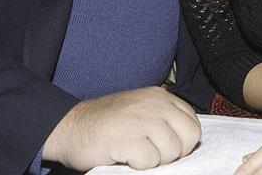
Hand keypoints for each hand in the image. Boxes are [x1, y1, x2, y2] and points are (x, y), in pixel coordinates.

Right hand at [42, 86, 200, 170]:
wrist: (69, 126)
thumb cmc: (105, 125)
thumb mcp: (140, 112)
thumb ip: (163, 120)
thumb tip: (184, 145)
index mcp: (160, 96)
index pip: (192, 123)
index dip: (182, 141)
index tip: (163, 147)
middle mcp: (155, 103)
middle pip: (189, 137)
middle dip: (174, 153)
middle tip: (151, 154)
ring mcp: (142, 119)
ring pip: (172, 151)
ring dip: (155, 160)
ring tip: (134, 153)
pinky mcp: (129, 137)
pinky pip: (151, 161)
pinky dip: (139, 165)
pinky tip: (124, 156)